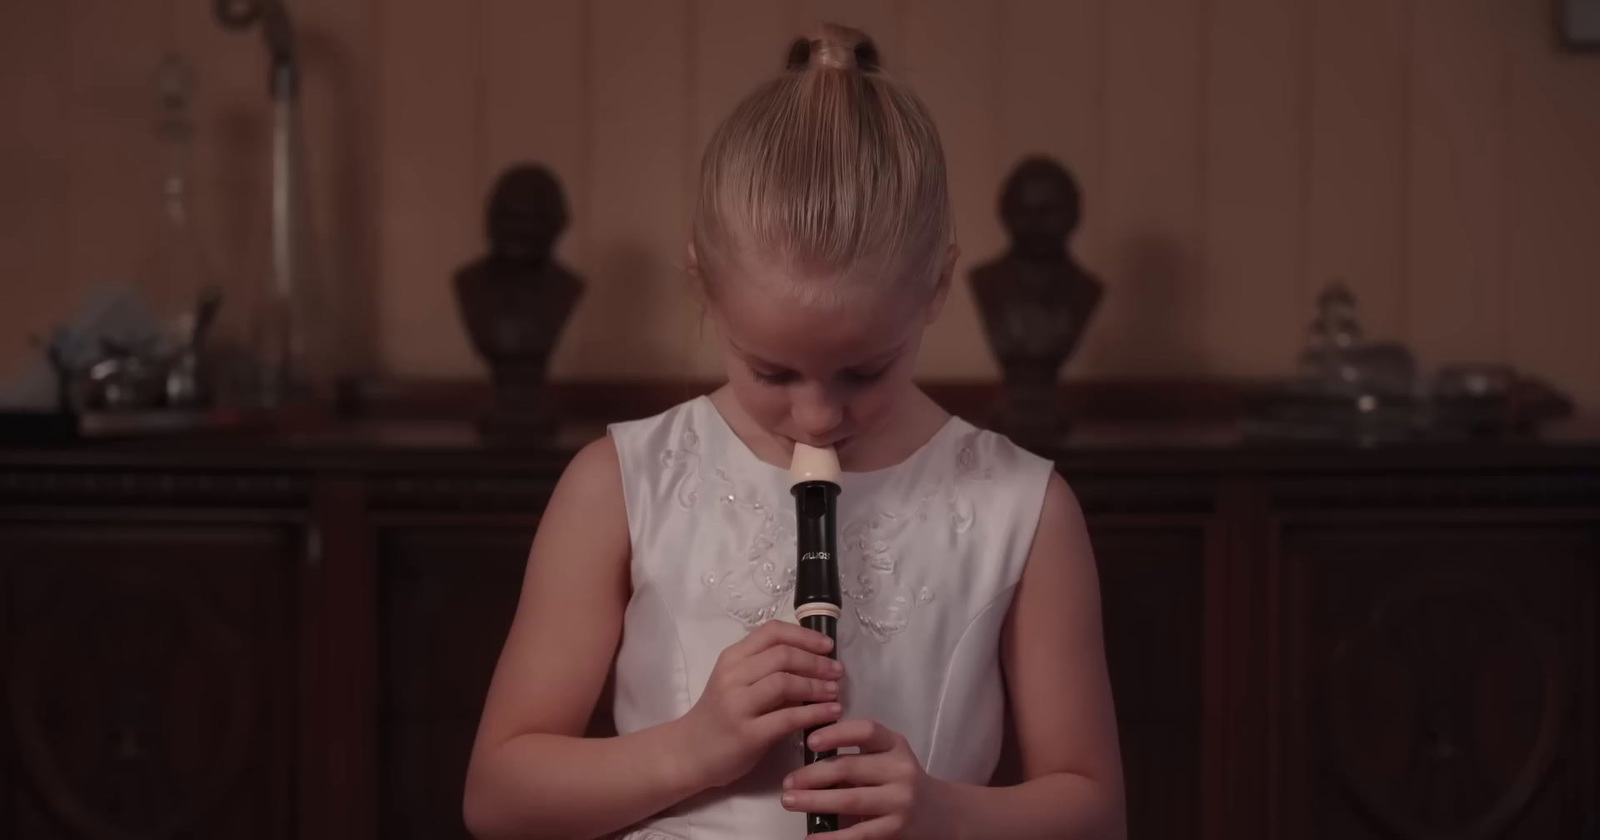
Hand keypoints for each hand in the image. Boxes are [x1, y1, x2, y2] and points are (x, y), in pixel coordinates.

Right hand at [673, 620, 844, 788]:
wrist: (689, 753)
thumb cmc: (718, 716)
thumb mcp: (735, 683)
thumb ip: (765, 670)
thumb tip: (814, 665)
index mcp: (732, 658)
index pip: (772, 632)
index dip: (805, 635)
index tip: (827, 645)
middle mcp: (733, 676)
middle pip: (783, 655)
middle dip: (817, 661)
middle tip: (838, 671)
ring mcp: (738, 704)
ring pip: (786, 682)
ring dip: (817, 685)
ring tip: (835, 692)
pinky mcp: (747, 734)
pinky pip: (788, 717)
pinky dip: (815, 713)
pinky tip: (831, 713)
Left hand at [780, 719, 955, 839]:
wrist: (939, 812)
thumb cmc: (899, 779)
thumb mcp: (888, 756)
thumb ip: (858, 753)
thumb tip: (808, 754)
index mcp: (895, 745)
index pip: (866, 731)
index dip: (837, 733)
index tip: (810, 741)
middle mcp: (901, 770)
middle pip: (850, 768)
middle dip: (813, 775)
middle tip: (787, 782)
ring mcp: (900, 801)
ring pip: (851, 800)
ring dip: (815, 801)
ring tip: (790, 802)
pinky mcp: (895, 830)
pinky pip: (858, 834)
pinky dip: (831, 837)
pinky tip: (811, 838)